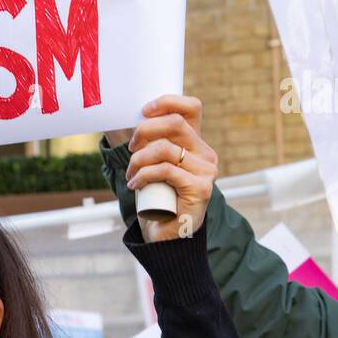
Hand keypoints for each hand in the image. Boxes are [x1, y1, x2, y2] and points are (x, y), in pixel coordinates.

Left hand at [125, 95, 217, 242]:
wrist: (166, 235)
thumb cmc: (156, 199)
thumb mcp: (153, 165)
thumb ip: (151, 144)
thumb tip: (130, 121)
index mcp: (197, 143)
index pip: (191, 107)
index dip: (167, 102)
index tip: (143, 112)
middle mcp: (206, 154)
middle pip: (175, 123)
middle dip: (144, 131)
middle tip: (131, 148)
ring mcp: (206, 171)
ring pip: (165, 148)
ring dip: (139, 159)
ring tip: (131, 174)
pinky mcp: (200, 188)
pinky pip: (166, 170)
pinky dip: (144, 175)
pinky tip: (135, 184)